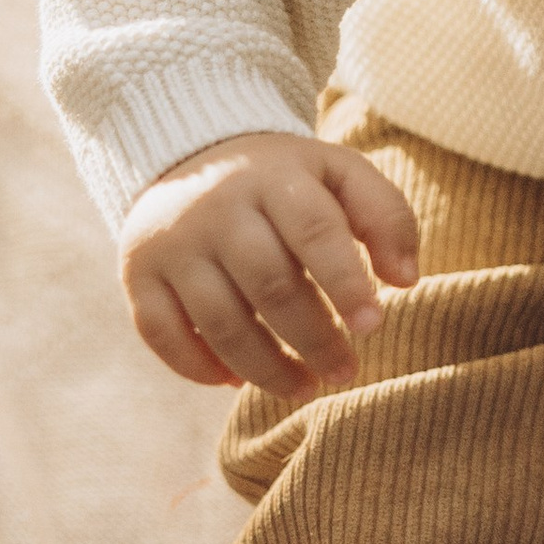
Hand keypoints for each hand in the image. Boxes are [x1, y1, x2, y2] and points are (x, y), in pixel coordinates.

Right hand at [118, 131, 420, 399]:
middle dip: (314, 340)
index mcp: (276, 177)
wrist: (190, 155)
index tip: (373, 327)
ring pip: (219, 321)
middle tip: (346, 372)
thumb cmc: (287, 181)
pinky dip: (200, 368)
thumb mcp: (340, 174)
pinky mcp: (138, 273)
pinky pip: (163, 334)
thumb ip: (386, 216)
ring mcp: (173, 243)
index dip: (346, 283)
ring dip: (266, 368)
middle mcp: (217, 207)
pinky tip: (237, 380)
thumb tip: (405, 280)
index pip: (315, 232)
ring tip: (304, 388)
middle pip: (270, 286)